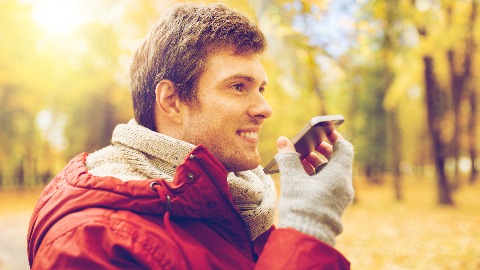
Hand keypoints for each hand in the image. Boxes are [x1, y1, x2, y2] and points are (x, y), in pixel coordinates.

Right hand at [274, 131, 353, 245]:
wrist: (306, 237)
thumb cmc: (302, 206)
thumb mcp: (293, 179)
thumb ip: (288, 158)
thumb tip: (282, 141)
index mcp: (339, 174)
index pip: (344, 149)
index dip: (334, 138)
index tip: (323, 133)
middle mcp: (344, 185)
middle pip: (337, 161)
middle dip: (322, 152)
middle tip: (308, 146)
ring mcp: (339, 197)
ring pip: (331, 174)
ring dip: (317, 165)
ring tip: (301, 160)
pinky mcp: (332, 207)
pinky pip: (328, 186)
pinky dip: (317, 178)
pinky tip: (302, 177)